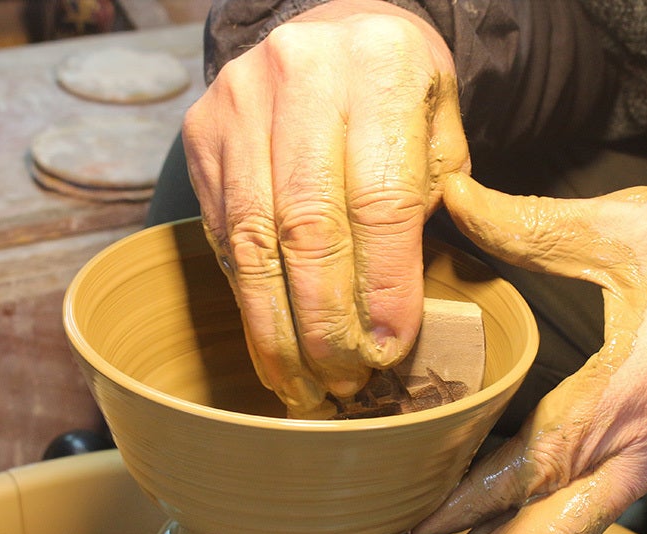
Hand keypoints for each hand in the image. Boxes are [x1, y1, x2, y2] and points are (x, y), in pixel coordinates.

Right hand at [182, 0, 469, 416]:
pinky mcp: (203, 133)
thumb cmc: (400, 99)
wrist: (336, 29)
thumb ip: (435, 210)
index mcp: (381, 65)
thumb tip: (395, 317)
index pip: (380, 201)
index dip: (383, 286)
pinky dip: (249, 301)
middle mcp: (301, 72)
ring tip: (304, 386)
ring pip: (253, 240)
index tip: (388, 349)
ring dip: (278, 328)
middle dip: (325, 321)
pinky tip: (272, 347)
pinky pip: (224, 235)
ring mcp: (240, 101)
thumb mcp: (443, 136)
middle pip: (307, 227)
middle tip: (344, 381)